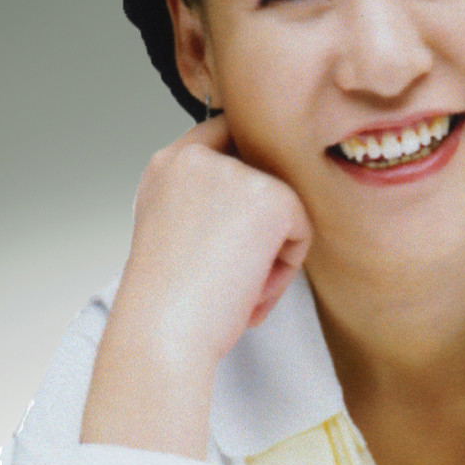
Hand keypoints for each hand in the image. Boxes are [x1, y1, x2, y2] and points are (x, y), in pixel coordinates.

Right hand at [81, 116, 311, 457]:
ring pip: (284, 208)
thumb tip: (251, 198)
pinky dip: (285, 269)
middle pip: (263, 174)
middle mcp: (199, 157)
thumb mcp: (173, 229)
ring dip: (270, 255)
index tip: (246, 205)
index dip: (245, 166)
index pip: (223, 133)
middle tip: (232, 272)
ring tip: (236, 289)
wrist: (163, 331)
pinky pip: (301, 232)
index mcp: (169, 163)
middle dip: (259, 225)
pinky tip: (249, 289)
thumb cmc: (167, 300)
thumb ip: (205, 198)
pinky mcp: (273, 198)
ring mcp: (237, 173)